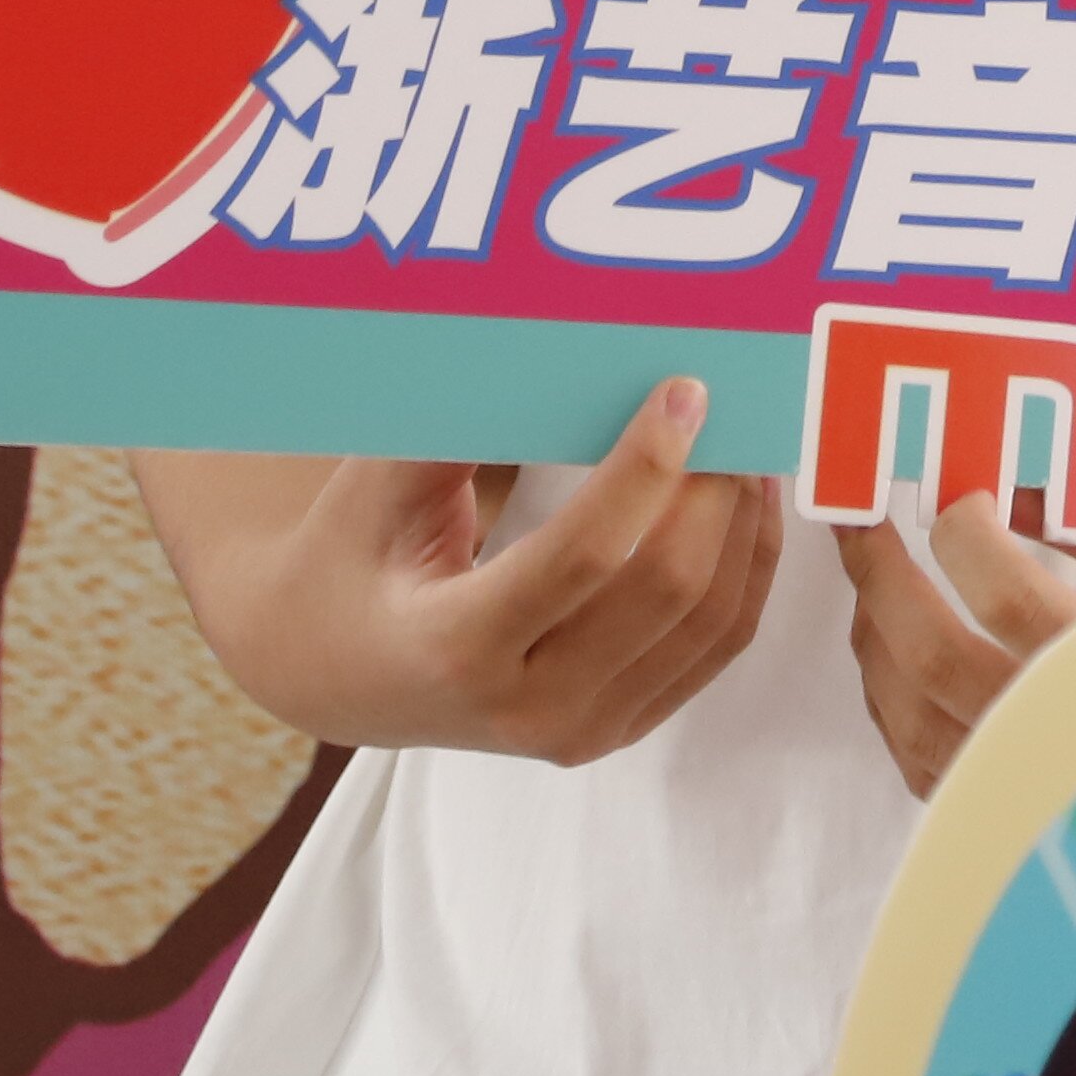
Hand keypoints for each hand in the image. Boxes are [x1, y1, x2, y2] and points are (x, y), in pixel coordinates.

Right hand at [134, 377, 785, 761]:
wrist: (328, 671)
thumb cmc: (350, 560)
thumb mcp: (378, 488)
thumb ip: (468, 423)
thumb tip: (569, 343)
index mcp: (455, 650)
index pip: (584, 558)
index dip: (645, 468)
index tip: (684, 392)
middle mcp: (526, 710)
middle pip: (664, 590)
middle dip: (711, 488)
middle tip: (729, 408)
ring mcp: (579, 733)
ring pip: (708, 622)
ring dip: (742, 526)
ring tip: (746, 446)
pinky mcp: (615, 729)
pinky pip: (713, 649)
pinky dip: (744, 571)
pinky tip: (744, 507)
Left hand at [836, 494, 1075, 798]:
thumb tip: (1018, 491)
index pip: (1008, 598)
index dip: (967, 534)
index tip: (964, 498)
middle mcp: (1058, 743)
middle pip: (934, 657)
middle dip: (881, 575)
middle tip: (863, 520)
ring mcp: (1022, 791)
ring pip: (909, 716)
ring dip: (875, 636)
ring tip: (871, 579)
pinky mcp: (1002, 818)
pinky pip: (917, 760)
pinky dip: (890, 701)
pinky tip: (892, 656)